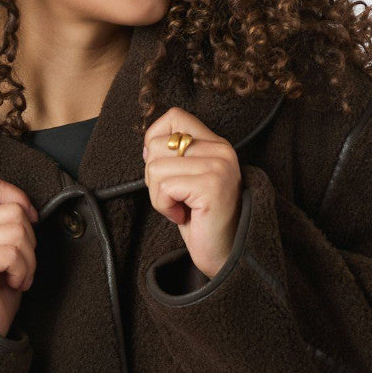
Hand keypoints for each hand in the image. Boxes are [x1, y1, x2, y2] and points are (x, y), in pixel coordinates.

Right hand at [0, 176, 38, 338]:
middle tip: (19, 268)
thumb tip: (30, 211)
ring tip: (16, 278)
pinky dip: (22, 272)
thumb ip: (8, 226)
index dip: (20, 201)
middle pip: (13, 211)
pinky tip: (12, 285)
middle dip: (30, 242)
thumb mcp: (2, 253)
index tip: (29, 225)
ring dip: (28, 261)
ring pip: (17, 231)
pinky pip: (13, 254)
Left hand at [143, 107, 242, 278]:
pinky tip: (182, 216)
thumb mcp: (186, 180)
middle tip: (175, 198)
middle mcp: (221, 150)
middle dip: (154, 177)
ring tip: (179, 208)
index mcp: (216, 144)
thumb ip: (173, 158)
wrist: (225, 255)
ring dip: (158, 195)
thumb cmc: (201, 220)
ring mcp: (218, 167)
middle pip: (157, 144)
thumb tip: (147, 146)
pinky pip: (164, 186)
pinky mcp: (211, 186)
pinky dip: (164, 206)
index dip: (156, 139)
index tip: (163, 170)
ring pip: (155, 166)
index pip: (175, 117)